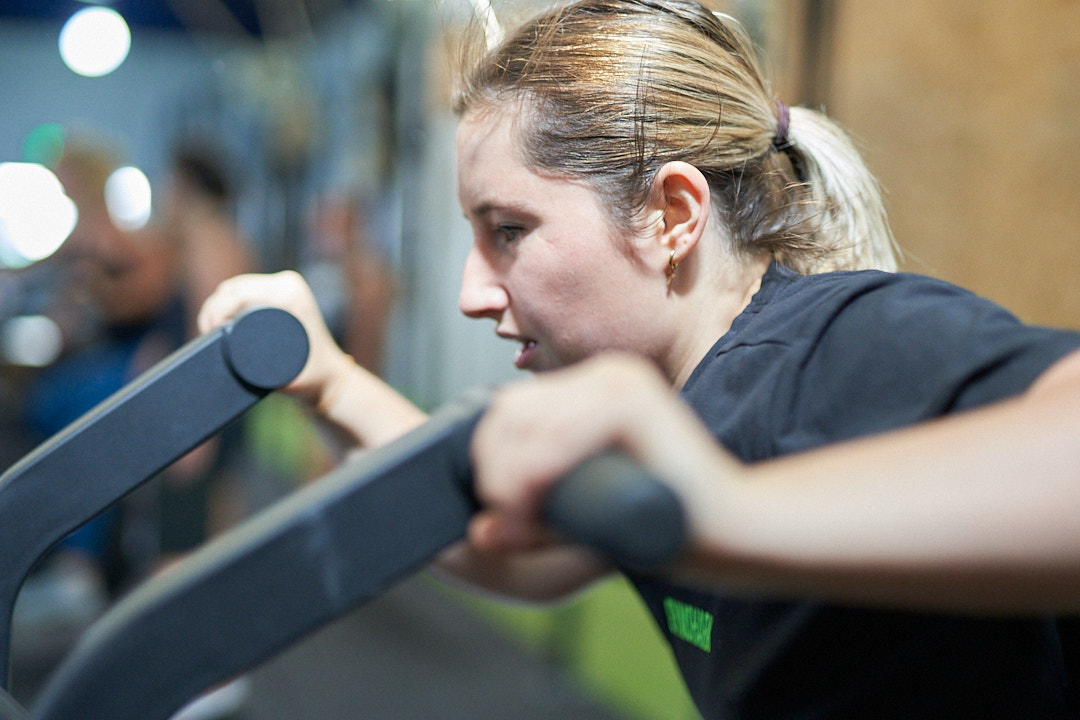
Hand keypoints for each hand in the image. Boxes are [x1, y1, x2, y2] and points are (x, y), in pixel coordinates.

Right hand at [198, 271, 354, 409]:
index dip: (216, 309)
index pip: (240, 292)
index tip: (207, 332)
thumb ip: (272, 381)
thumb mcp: (290, 377)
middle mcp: (288, 284)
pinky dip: (226, 299)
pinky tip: (217, 317)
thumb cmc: (312, 377)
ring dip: (217, 304)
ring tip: (208, 330)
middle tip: (205, 334)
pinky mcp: (279, 292)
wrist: (329, 376)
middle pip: (234, 287)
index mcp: (290, 293)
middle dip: (212, 308)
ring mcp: (284, 285)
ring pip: (236, 287)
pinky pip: (244, 289)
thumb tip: (240, 376)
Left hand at [469, 353, 738, 554]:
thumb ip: (537, 518)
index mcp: (596, 388)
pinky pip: (558, 435)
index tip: (499, 512)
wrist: (732, 530)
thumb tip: (480, 535)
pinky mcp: (634, 401)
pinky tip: (534, 506)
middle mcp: (606, 374)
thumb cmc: (664, 524)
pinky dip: (535, 474)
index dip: (490, 460)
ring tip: (517, 524)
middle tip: (505, 523)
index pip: (510, 409)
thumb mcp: (586, 514)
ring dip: (509, 479)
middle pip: (509, 411)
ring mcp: (621, 382)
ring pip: (526, 423)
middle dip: (493, 470)